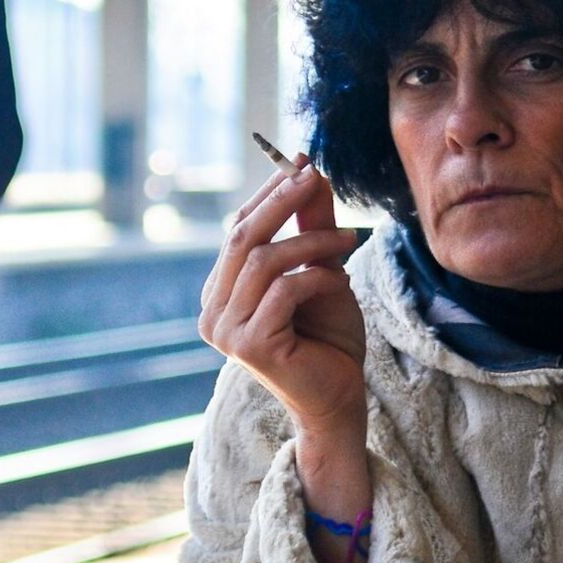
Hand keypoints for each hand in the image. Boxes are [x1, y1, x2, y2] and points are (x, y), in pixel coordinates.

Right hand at [199, 156, 366, 441]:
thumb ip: (311, 226)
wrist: (340, 397)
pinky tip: (338, 279)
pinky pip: (284, 291)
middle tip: (314, 176)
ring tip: (349, 238)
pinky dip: (315, 276)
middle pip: (242, 238)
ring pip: (264, 261)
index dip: (268, 195)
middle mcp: (213, 312)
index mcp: (220, 293)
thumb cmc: (329, 338)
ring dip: (311, 241)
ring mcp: (226, 331)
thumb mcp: (322, 271)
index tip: (301, 165)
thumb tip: (308, 169)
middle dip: (281, 201)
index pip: (238, 231)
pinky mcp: (250, 346)